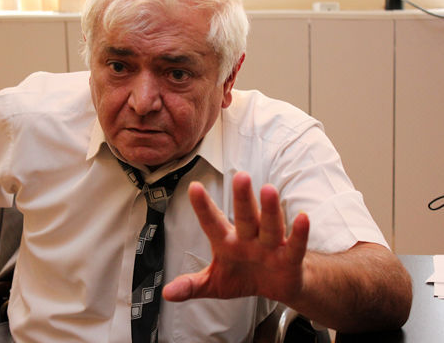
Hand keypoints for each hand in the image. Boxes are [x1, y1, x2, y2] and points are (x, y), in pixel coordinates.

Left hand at [163, 171, 309, 303]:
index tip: (194, 187)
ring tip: (269, 189)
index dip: (203, 207)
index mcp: (227, 242)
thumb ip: (192, 285)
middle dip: (242, 198)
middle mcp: (248, 238)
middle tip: (240, 176)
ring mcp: (269, 246)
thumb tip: (167, 293)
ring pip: (269, 225)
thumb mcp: (215, 283)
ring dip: (269, 209)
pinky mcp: (289, 258)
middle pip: (244, 216)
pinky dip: (299, 233)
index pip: (212, 223)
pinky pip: (295, 245)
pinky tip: (302, 218)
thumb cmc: (243, 276)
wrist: (276, 286)